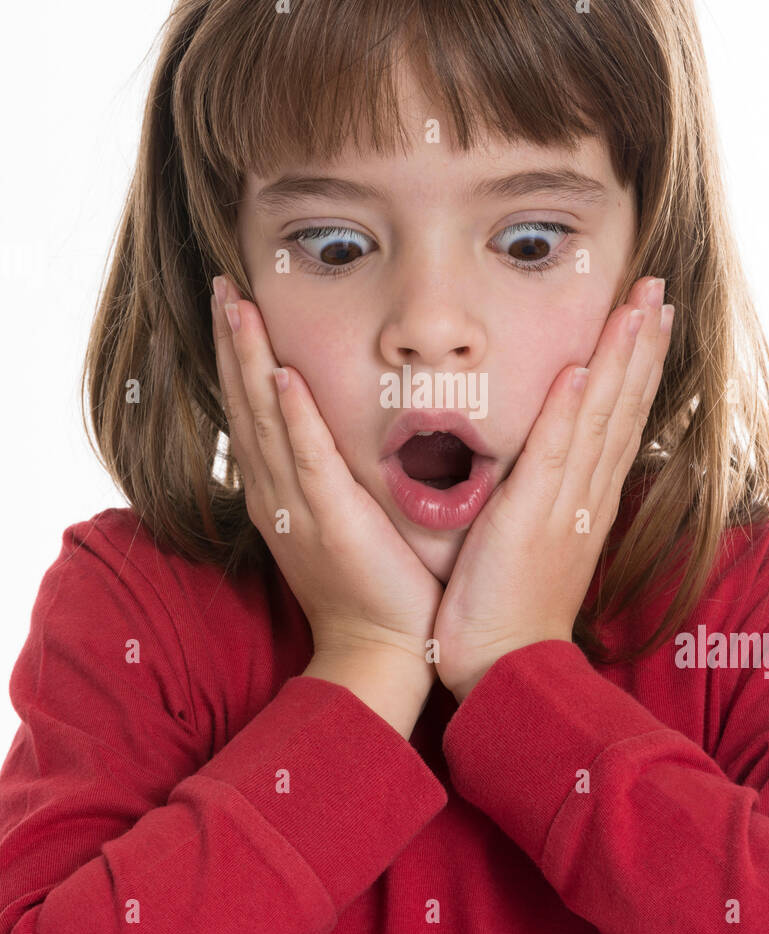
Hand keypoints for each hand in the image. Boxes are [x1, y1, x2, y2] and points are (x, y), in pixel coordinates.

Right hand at [211, 276, 443, 676]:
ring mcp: (297, 505)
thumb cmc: (373, 585)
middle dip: (231, 340)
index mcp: (278, 490)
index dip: (238, 355)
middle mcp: (274, 492)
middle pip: (243, 402)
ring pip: (262, 418)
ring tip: (236, 305)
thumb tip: (341, 431)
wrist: (381, 649)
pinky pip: (306, 458)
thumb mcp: (342, 518)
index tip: (233, 304)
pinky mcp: (329, 519)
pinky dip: (291, 416)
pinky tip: (280, 375)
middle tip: (221, 284)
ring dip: (247, 360)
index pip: (250, 409)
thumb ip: (333, 474)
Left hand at [431, 276, 673, 701]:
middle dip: (641, 344)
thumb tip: (546, 453)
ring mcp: (564, 507)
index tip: (648, 314)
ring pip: (600, 421)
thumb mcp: (534, 538)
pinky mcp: (530, 522)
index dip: (635, 364)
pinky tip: (578, 372)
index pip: (618, 417)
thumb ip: (544, 492)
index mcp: (586, 498)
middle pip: (622, 407)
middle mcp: (585, 496)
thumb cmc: (511, 607)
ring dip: (619, 360)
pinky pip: (554, 458)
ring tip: (638, 307)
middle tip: (657, 288)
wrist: (504, 667)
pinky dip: (568, 415)